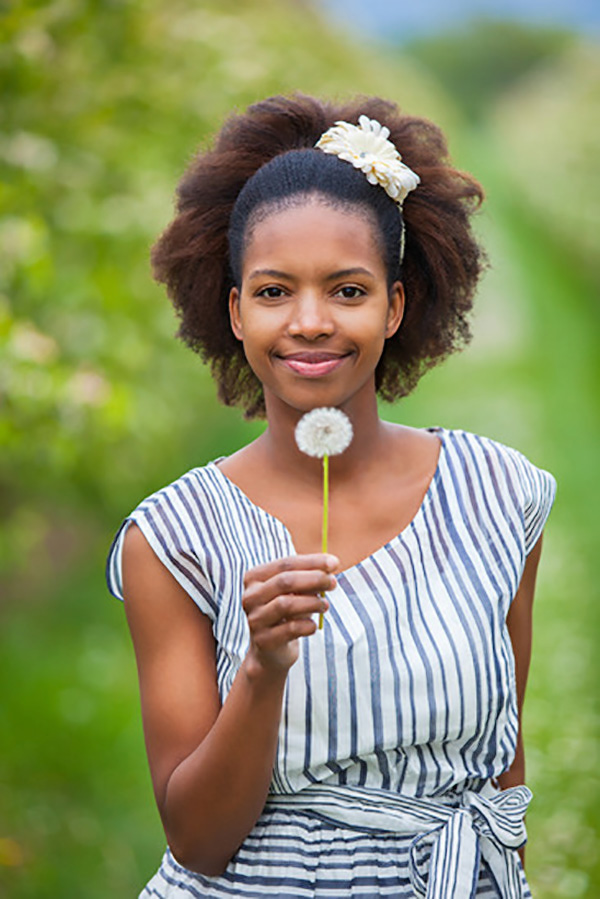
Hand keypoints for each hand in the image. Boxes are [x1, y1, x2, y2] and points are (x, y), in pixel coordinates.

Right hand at [242, 554, 337, 674]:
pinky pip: (291, 628)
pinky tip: (313, 625)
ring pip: (286, 604)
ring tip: (325, 605)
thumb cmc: (286, 613)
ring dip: (312, 602)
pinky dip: (308, 625)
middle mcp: (250, 597)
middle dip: (314, 579)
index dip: (312, 562)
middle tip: (333, 582)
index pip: (285, 564)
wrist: (270, 651)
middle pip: (285, 581)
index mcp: (254, 578)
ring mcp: (255, 619)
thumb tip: (330, 569)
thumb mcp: (295, 592)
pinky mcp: (264, 640)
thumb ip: (308, 578)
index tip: (334, 562)